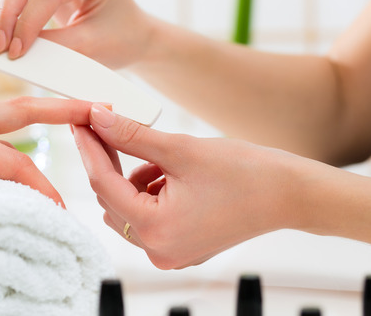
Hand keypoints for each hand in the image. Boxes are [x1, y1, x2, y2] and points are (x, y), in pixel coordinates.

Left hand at [0, 97, 92, 223]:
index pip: (5, 161)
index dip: (37, 185)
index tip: (60, 210)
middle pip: (16, 113)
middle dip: (60, 111)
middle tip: (98, 110)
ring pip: (5, 116)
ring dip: (43, 115)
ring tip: (76, 116)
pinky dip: (18, 129)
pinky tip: (26, 138)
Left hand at [72, 103, 311, 268]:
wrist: (291, 194)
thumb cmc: (245, 172)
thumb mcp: (180, 149)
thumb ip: (131, 136)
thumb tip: (97, 118)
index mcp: (156, 230)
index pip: (103, 183)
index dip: (89, 147)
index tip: (79, 119)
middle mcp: (158, 250)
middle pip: (111, 198)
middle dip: (110, 161)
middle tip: (109, 125)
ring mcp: (169, 253)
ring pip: (126, 208)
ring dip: (131, 178)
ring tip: (159, 157)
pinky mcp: (179, 247)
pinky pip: (146, 217)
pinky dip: (148, 192)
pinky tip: (169, 174)